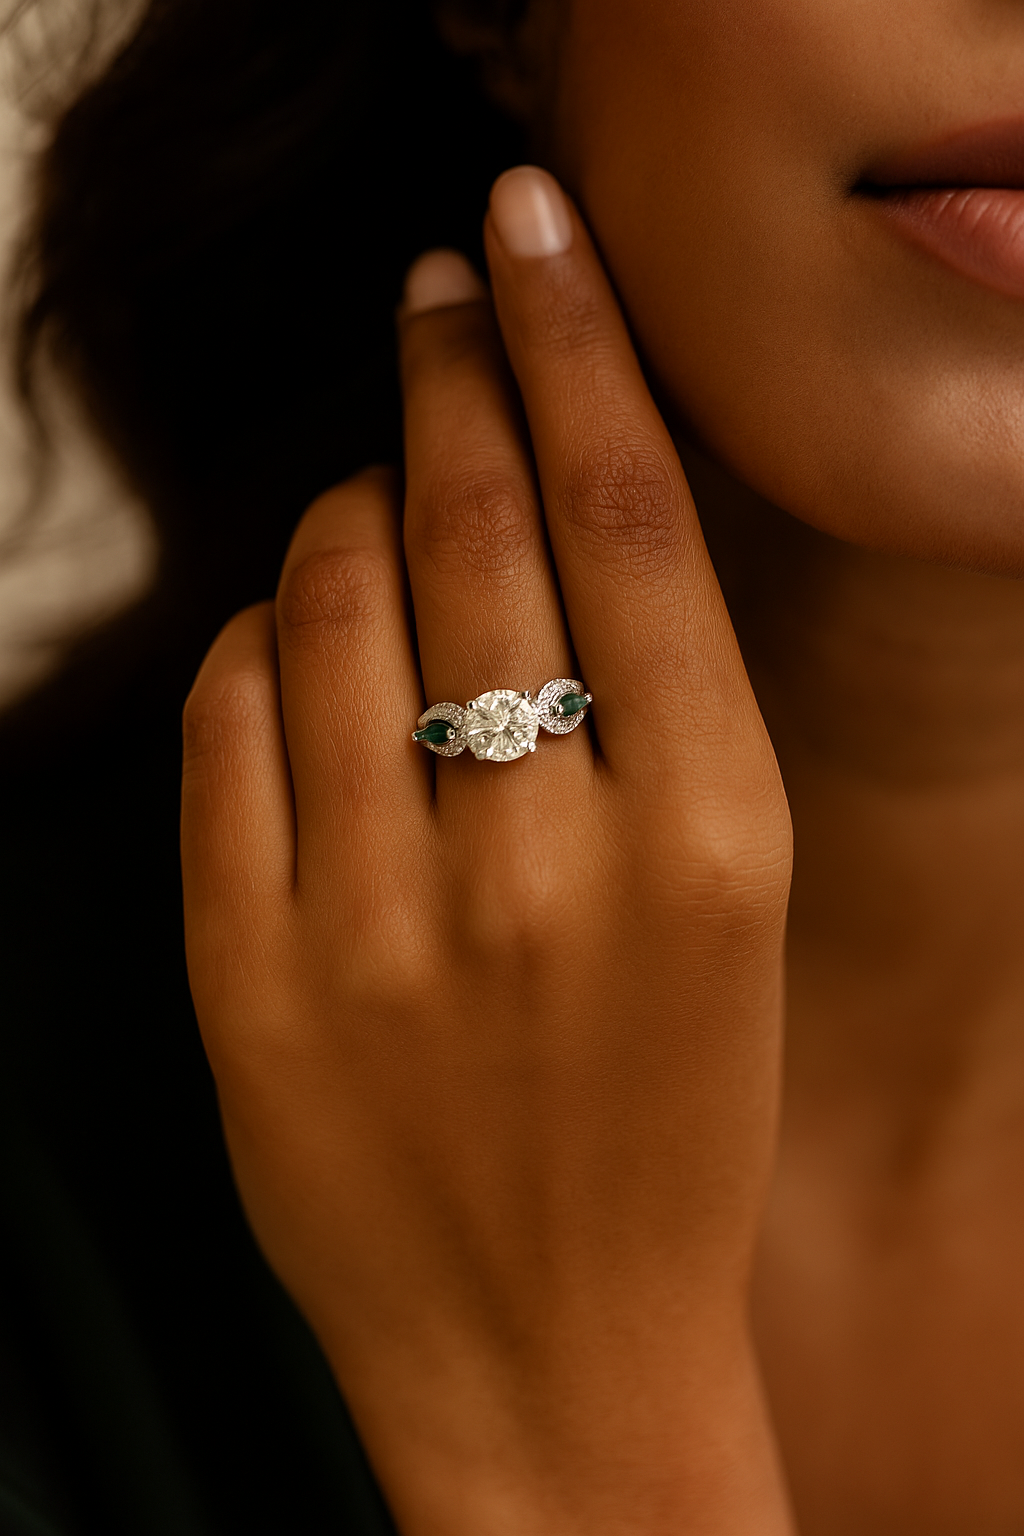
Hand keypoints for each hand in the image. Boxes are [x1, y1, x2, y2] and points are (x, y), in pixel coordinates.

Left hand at [181, 167, 792, 1535]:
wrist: (557, 1346)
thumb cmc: (663, 1117)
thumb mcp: (728, 901)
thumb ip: (655, 704)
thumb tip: (546, 496)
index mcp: (711, 838)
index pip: (628, 517)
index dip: (570, 343)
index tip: (526, 239)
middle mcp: (549, 865)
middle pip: (473, 523)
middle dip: (448, 375)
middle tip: (439, 296)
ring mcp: (383, 923)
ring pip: (325, 596)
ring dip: (343, 512)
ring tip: (369, 509)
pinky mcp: (252, 976)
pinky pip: (227, 715)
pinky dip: (256, 644)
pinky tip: (296, 654)